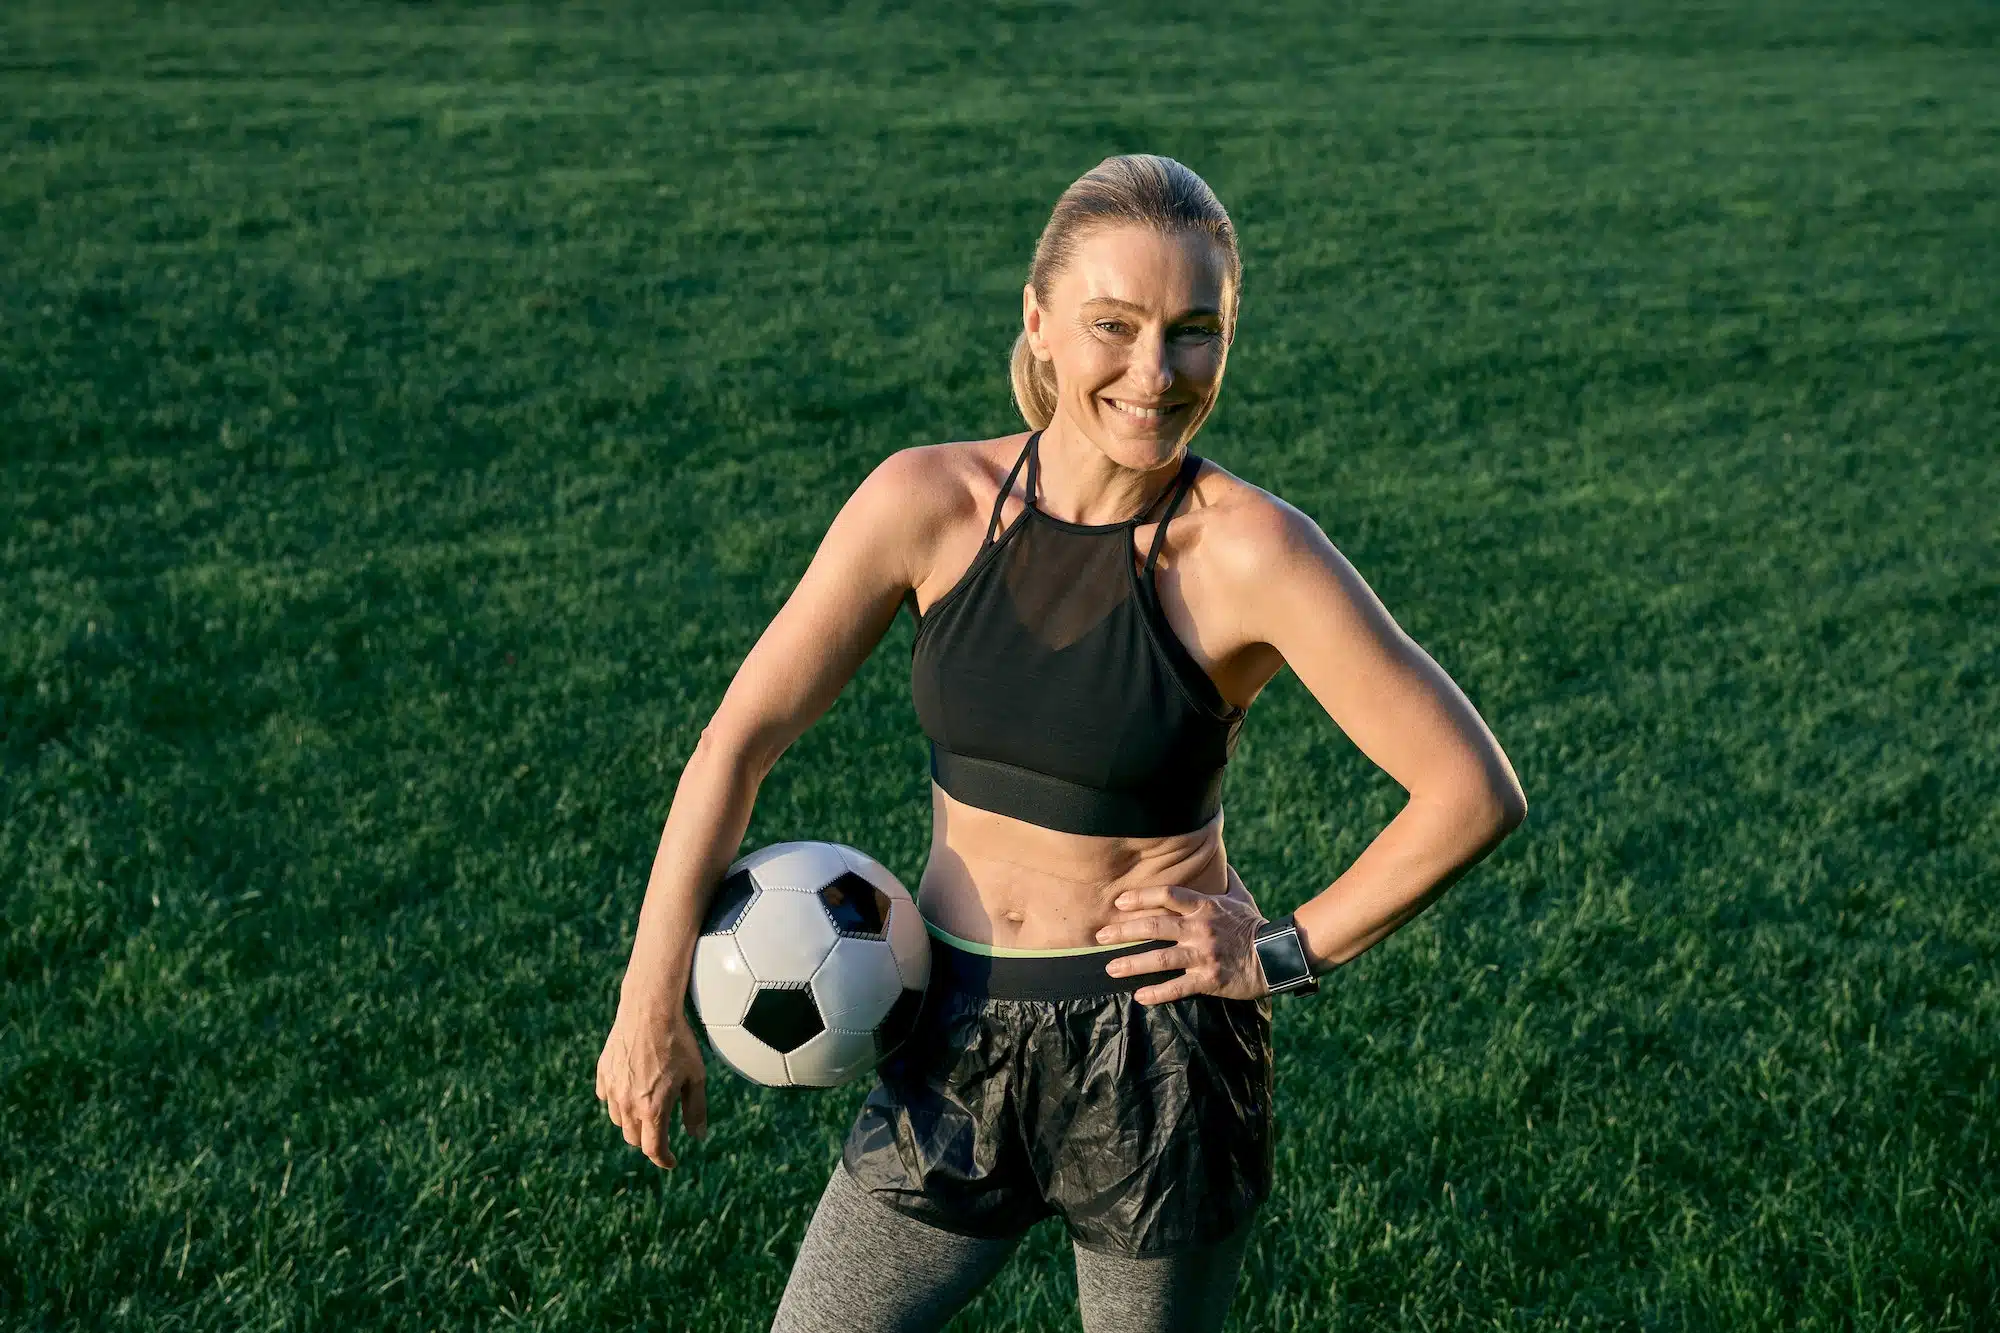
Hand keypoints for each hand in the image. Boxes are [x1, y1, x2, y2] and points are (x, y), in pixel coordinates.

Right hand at [595, 1006, 708, 1168]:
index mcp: (653, 1109)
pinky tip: (632, 1088)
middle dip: (649, 1140)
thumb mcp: (696, 1077)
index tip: (671, 1162)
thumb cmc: (679, 1042)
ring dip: (633, 1121)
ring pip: (619, 1119)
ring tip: (648, 1106)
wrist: (649, 1009)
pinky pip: (607, 1098)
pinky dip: (618, 1100)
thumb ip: (696, 1110)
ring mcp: (612, 1088)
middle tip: (662, 1130)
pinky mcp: (602, 1073)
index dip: (664, 1160)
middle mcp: (628, 1104)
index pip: (653, 1148)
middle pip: (634, 1138)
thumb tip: (697, 1137)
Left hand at [1093, 862, 1269, 1004]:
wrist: (1278, 955)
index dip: (1140, 896)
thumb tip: (1217, 857)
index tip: (1118, 902)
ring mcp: (1203, 955)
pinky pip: (1178, 987)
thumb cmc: (1255, 924)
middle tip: (1100, 936)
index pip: (1167, 894)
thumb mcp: (1240, 896)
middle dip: (1123, 930)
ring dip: (1132, 963)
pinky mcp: (1209, 979)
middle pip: (1154, 925)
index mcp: (1205, 906)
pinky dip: (1157, 993)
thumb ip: (1223, 879)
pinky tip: (1139, 996)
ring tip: (1110, 968)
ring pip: (1160, 958)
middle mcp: (1200, 928)